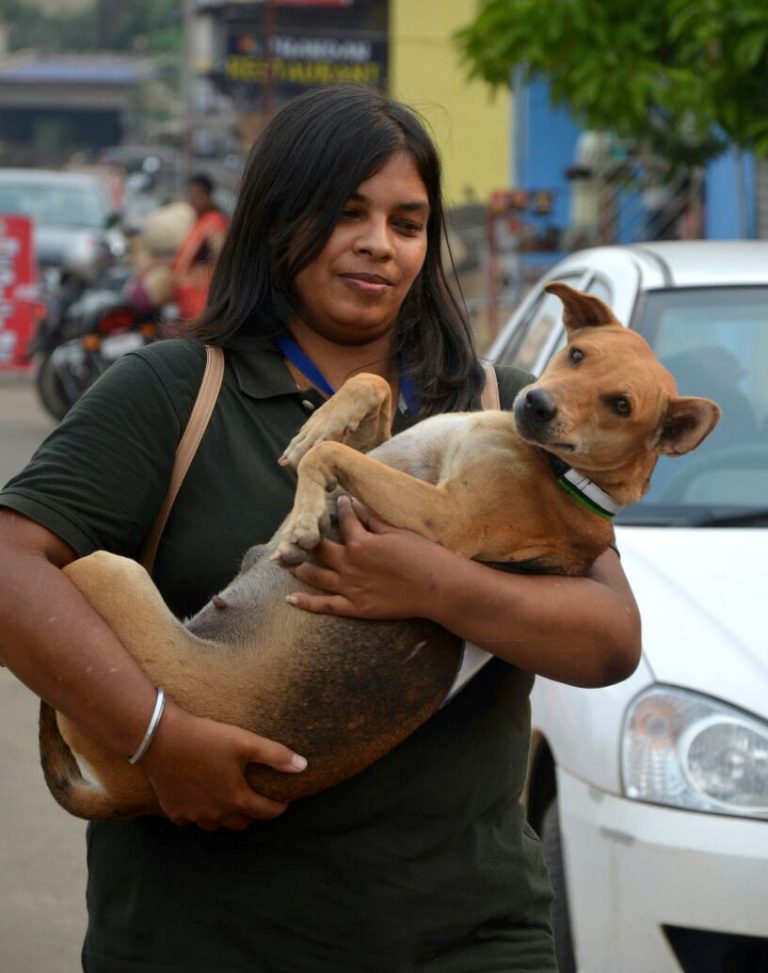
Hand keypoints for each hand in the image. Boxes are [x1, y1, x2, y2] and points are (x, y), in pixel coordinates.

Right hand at [141, 698, 306, 830]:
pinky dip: (200, 814)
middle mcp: (216, 814)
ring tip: (231, 802)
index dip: (278, 807)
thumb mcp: (245, 742)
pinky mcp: (173, 810)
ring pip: (217, 826)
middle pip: (242, 824)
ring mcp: (192, 815)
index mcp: (236, 798)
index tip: (283, 801)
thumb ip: (275, 755)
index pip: (266, 812)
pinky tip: (202, 801)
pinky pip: (191, 820)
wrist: (161, 738)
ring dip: (227, 817)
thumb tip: (303, 766)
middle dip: (253, 814)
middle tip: (257, 800)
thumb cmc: (206, 738)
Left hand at [286, 495, 443, 618]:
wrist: (438, 588)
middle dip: (308, 537)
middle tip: (297, 532)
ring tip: (286, 561)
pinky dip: (305, 602)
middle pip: (320, 548)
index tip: (337, 502)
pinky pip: (324, 605)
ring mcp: (350, 588)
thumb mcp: (396, 532)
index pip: (344, 521)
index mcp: (361, 542)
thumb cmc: (423, 555)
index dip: (340, 509)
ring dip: (300, 567)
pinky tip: (290, 598)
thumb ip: (372, 520)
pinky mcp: (355, 608)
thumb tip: (353, 504)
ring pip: (315, 575)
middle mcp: (350, 564)